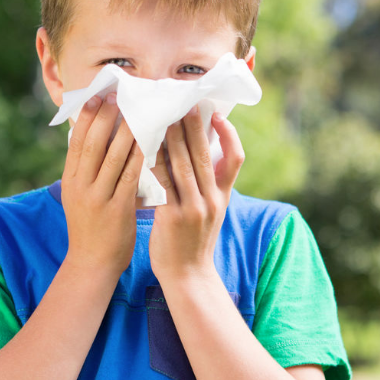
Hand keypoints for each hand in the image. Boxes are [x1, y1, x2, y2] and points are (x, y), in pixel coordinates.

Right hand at [61, 92, 144, 277]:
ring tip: (139, 111)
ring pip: (113, 158)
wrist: (92, 264)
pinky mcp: (117, 210)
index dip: (88, 117)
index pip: (77, 141)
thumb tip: (97, 138)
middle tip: (119, 96)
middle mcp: (81, 187)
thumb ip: (87, 171)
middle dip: (106, 117)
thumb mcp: (80, 197)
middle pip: (93, 144)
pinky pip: (131, 177)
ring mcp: (98, 198)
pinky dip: (141, 157)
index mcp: (71, 181)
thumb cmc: (91, 227)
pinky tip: (151, 142)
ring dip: (127, 132)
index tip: (99, 96)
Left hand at [148, 105, 244, 281]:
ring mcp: (194, 208)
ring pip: (182, 164)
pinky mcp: (173, 216)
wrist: (188, 277)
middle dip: (193, 126)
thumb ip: (209, 186)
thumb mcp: (211, 213)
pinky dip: (154, 162)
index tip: (217, 114)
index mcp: (223, 196)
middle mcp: (212, 199)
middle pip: (204, 154)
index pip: (235, 159)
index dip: (228, 135)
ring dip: (172, 138)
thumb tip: (201, 154)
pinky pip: (163, 182)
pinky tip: (145, 148)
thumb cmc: (193, 241)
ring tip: (162, 117)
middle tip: (183, 102)